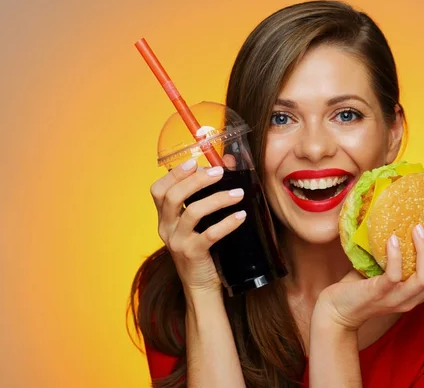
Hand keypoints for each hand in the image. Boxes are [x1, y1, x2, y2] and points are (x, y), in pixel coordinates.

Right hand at [150, 155, 243, 293]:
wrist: (200, 288)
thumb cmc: (202, 250)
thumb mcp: (198, 224)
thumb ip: (207, 196)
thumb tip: (228, 163)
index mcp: (165, 219)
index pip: (158, 190)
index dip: (174, 174)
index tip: (194, 162)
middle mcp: (166, 229)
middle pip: (173, 196)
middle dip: (197, 180)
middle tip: (220, 173)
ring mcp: (177, 242)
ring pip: (192, 212)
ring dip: (217, 199)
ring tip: (238, 194)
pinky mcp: (193, 255)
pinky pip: (210, 234)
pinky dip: (227, 223)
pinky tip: (240, 216)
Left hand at [316, 221, 423, 329]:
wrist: (336, 311)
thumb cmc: (359, 287)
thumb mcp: (384, 272)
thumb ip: (396, 256)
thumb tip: (400, 220)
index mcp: (416, 295)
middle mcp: (411, 299)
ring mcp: (395, 299)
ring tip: (417, 228)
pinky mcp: (378, 294)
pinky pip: (394, 277)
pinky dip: (396, 256)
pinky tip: (392, 239)